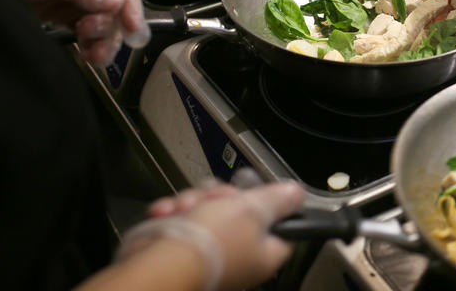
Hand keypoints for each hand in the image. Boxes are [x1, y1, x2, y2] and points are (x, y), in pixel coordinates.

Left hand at [0, 0, 149, 64]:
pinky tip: (88, 54)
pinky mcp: (72, 18)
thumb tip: (114, 1)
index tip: (132, 25)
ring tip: (89, 48)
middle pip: (118, 8)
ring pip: (108, 25)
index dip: (131, 3)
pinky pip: (92, 36)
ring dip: (103, 40)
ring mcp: (83, 1)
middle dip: (110, 25)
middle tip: (91, 31)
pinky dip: (93, 48)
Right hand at [144, 180, 303, 289]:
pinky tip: (168, 213)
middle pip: (240, 211)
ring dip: (195, 201)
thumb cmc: (211, 242)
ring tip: (186, 207)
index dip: (268, 203)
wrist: (159, 263)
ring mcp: (210, 252)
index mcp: (265, 252)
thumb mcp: (253, 210)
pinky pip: (184, 218)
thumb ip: (277, 200)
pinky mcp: (183, 247)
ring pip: (209, 210)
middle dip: (222, 196)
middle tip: (216, 198)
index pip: (280, 224)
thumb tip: (295, 194)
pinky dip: (174, 213)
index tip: (256, 191)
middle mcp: (239, 255)